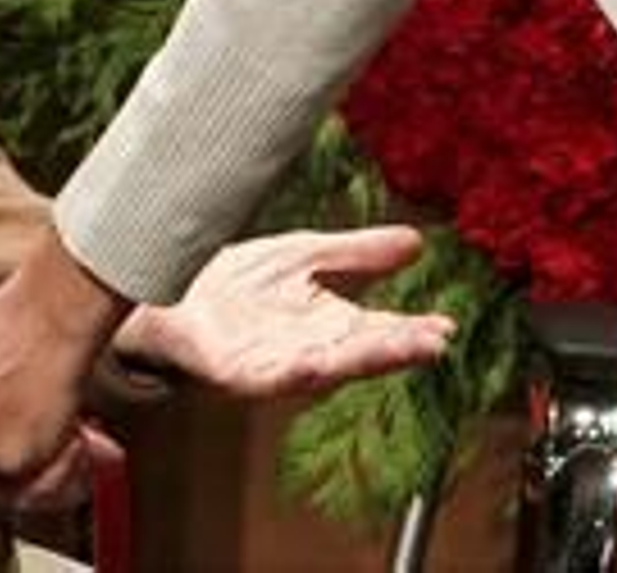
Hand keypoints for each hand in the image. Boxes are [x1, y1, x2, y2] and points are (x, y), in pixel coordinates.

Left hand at [113, 225, 454, 396]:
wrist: (172, 291)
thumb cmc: (240, 282)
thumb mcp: (306, 255)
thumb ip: (358, 254)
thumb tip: (417, 240)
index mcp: (327, 324)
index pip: (378, 331)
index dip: (411, 332)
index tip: (444, 329)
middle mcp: (307, 349)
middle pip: (358, 352)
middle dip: (395, 349)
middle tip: (433, 343)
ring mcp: (273, 363)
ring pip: (323, 367)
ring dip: (358, 360)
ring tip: (395, 350)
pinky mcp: (236, 371)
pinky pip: (266, 376)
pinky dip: (290, 372)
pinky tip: (311, 365)